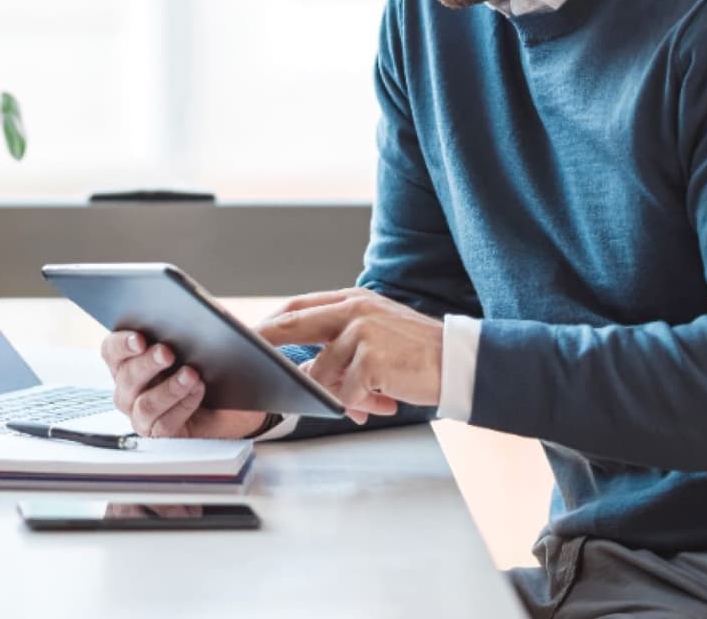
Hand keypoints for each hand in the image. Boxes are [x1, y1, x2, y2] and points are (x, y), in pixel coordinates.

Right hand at [97, 330, 271, 438]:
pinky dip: (183, 406)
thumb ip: (187, 326)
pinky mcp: (161, 434)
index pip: (111, 350)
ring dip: (169, 388)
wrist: (231, 399)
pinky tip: (199, 390)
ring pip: (144, 405)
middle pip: (126, 377)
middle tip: (168, 352)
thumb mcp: (198, 339)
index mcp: (128, 360)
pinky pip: (165, 425)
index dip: (122, 344)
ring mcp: (142, 415)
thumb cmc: (208, 363)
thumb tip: (188, 314)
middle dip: (147, 364)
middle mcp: (129, 389)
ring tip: (191, 375)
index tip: (141, 338)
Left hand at [256, 287, 445, 421]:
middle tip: (245, 357)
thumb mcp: (378, 336)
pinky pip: (344, 393)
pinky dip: (355, 405)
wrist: (461, 361)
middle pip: (294, 324)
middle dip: (265, 341)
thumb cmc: (419, 353)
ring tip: (369, 402)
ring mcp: (362, 333)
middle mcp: (354, 310)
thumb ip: (341, 347)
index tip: (249, 334)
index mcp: (353, 301)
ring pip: (321, 372)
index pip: (299, 306)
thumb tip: (306, 373)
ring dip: (336, 394)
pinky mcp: (371, 360)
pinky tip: (381, 405)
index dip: (271, 321)